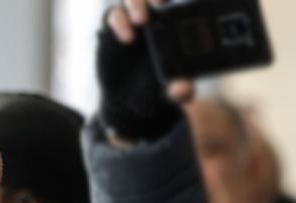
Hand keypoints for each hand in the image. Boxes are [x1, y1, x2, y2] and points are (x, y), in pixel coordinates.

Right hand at [98, 0, 192, 141]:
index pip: (177, 2)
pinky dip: (119, 22)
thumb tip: (183, 90)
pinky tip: (127, 38)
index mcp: (172, 25)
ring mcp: (131, 20)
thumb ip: (180, 90)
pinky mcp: (112, 28)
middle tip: (162, 2)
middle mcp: (152, 18)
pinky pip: (113, 15)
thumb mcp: (169, 92)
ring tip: (141, 20)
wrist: (124, 98)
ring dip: (136, 4)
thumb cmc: (153, 87)